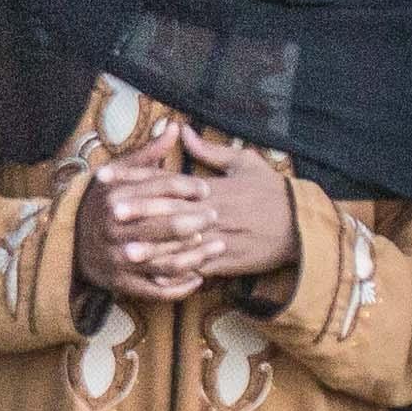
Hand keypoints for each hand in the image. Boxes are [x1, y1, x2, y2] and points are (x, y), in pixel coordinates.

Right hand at [80, 131, 205, 305]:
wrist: (68, 243)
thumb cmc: (101, 204)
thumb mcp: (118, 174)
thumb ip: (148, 154)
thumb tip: (175, 127)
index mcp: (115, 198)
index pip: (157, 189)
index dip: (186, 188)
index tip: (205, 189)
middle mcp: (116, 229)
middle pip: (165, 224)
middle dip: (195, 220)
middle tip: (215, 216)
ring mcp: (119, 258)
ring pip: (165, 259)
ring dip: (195, 255)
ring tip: (217, 246)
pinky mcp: (122, 283)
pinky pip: (156, 289)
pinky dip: (180, 286)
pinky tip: (200, 277)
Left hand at [95, 127, 293, 297]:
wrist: (301, 226)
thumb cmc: (273, 192)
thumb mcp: (245, 163)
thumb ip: (210, 151)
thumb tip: (183, 132)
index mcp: (212, 186)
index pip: (168, 179)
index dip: (137, 177)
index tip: (112, 177)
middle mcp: (212, 212)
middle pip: (169, 212)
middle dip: (139, 213)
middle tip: (109, 215)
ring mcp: (218, 239)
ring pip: (179, 245)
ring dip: (151, 250)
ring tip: (124, 253)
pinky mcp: (226, 263)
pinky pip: (196, 269)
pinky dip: (175, 275)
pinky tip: (154, 278)